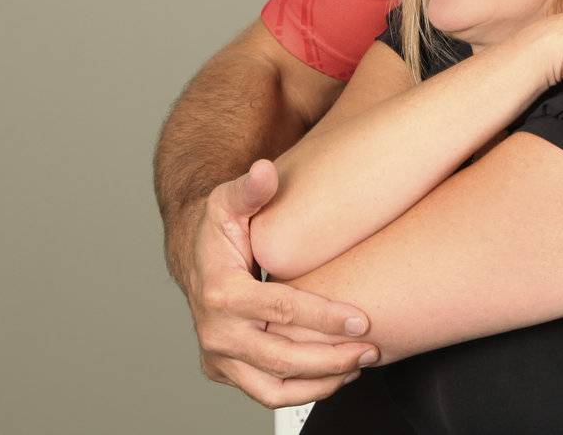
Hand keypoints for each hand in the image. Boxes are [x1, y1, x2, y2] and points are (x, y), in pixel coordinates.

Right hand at [180, 159, 381, 407]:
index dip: (324, 316)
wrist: (192, 255)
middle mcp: (215, 332)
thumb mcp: (229, 201)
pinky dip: (302, 392)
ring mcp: (218, 356)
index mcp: (220, 292)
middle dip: (331, 358)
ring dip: (320, 383)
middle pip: (281, 358)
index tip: (362, 319)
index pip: (280, 310)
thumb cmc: (217, 227)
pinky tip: (335, 377)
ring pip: (273, 388)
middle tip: (370, 348)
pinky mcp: (225, 370)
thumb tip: (265, 170)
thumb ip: (250, 187)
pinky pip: (265, 393)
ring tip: (358, 366)